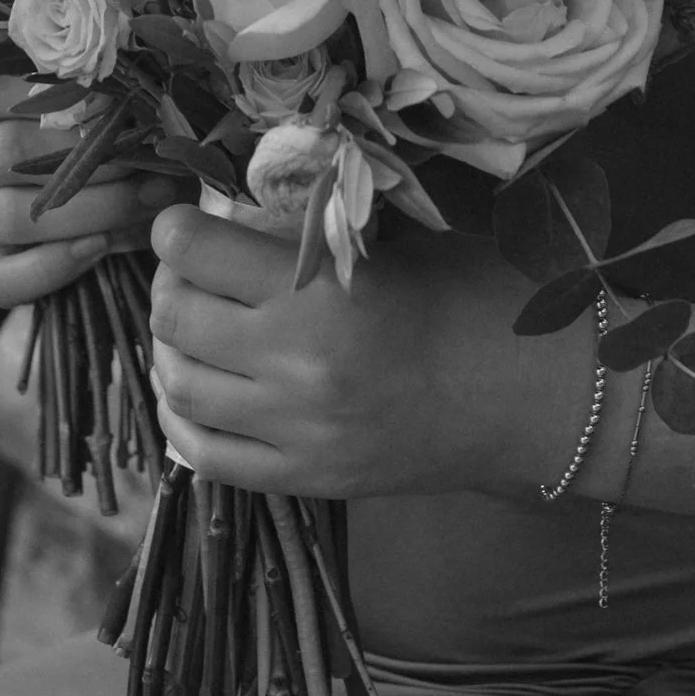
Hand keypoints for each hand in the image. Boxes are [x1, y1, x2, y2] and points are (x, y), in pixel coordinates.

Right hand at [0, 63, 178, 311]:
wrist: (109, 205)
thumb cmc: (108, 137)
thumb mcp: (102, 104)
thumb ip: (110, 98)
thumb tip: (148, 107)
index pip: (5, 89)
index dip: (71, 98)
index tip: (126, 102)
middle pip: (10, 154)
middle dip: (91, 159)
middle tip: (152, 160)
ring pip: (11, 217)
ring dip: (89, 211)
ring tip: (146, 201)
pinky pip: (2, 280)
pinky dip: (55, 267)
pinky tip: (101, 247)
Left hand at [147, 202, 560, 500]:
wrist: (526, 396)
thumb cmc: (466, 298)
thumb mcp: (383, 247)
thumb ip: (303, 237)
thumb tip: (224, 216)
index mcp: (323, 294)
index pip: (197, 253)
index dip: (175, 230)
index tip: (179, 223)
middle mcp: (298, 367)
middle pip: (175, 319)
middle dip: (168, 285)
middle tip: (185, 272)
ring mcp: (298, 432)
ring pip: (178, 386)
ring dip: (168, 349)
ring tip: (188, 328)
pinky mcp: (307, 479)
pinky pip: (205, 454)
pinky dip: (182, 417)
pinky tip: (194, 390)